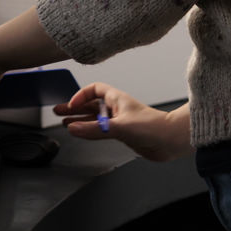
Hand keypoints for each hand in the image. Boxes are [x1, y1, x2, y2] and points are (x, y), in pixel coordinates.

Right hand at [53, 82, 192, 162]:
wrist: (172, 141)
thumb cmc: (153, 127)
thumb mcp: (120, 127)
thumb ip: (95, 129)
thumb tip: (72, 129)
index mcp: (117, 99)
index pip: (94, 90)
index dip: (81, 95)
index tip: (71, 105)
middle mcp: (116, 108)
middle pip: (91, 104)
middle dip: (75, 108)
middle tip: (58, 111)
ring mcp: (119, 121)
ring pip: (94, 118)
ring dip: (80, 120)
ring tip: (65, 123)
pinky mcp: (123, 134)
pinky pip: (101, 130)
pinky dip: (90, 131)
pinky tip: (82, 134)